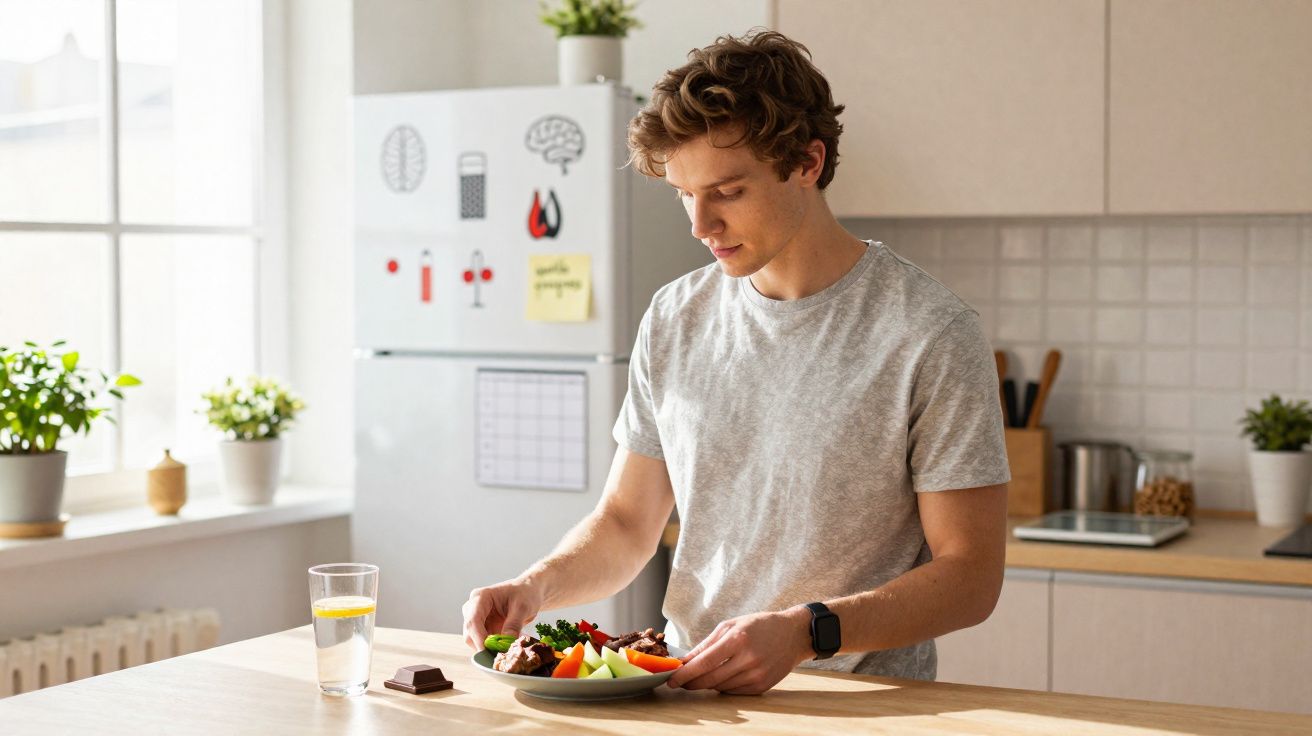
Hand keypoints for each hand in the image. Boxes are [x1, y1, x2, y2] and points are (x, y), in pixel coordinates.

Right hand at [461, 577, 543, 650]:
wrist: (529, 591)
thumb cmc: (525, 593)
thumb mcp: (522, 607)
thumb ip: (513, 624)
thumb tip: (505, 643)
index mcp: (480, 597)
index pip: (473, 620)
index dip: (478, 638)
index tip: (488, 652)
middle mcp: (473, 608)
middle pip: (469, 633)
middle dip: (483, 645)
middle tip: (500, 655)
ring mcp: (477, 619)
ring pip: (474, 640)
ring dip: (488, 648)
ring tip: (506, 650)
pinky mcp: (483, 628)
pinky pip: (483, 643)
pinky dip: (492, 648)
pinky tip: (504, 648)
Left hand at [665, 606, 812, 694]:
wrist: (793, 635)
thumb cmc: (760, 625)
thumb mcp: (731, 625)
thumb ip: (707, 644)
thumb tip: (685, 661)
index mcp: (738, 639)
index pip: (703, 663)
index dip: (684, 674)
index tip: (671, 679)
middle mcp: (748, 659)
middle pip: (709, 679)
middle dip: (691, 682)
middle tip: (680, 682)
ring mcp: (756, 675)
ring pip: (720, 687)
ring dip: (706, 684)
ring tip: (701, 676)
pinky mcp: (762, 686)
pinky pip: (734, 692)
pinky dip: (723, 686)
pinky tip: (722, 677)